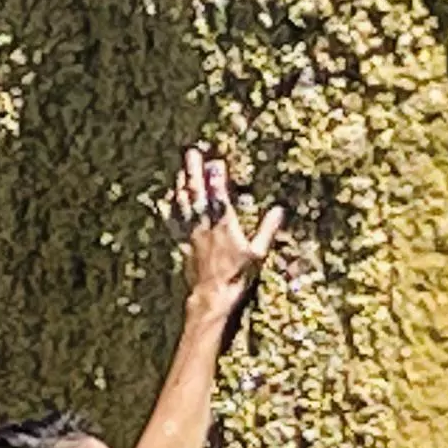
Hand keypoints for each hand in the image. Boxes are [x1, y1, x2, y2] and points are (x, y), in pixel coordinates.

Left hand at [168, 143, 281, 308]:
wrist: (212, 296)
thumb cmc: (237, 276)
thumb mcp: (258, 254)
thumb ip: (268, 230)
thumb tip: (279, 210)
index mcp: (224, 225)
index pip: (219, 194)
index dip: (217, 176)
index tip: (216, 160)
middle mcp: (205, 225)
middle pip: (197, 192)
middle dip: (193, 171)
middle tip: (192, 152)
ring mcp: (191, 233)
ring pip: (183, 203)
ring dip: (181, 184)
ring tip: (181, 169)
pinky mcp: (182, 243)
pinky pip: (173, 221)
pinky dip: (170, 208)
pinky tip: (167, 198)